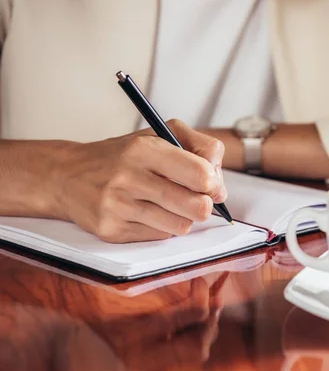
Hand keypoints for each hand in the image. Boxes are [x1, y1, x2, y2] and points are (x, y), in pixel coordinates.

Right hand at [51, 119, 226, 242]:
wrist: (67, 175)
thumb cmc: (123, 155)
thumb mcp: (160, 133)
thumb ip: (199, 146)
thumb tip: (219, 184)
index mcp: (144, 148)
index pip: (200, 174)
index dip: (214, 182)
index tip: (210, 183)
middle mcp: (129, 177)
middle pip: (196, 206)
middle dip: (205, 205)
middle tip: (198, 199)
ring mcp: (117, 207)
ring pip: (180, 226)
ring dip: (183, 217)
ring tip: (170, 204)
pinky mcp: (111, 231)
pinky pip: (159, 236)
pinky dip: (162, 226)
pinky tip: (148, 213)